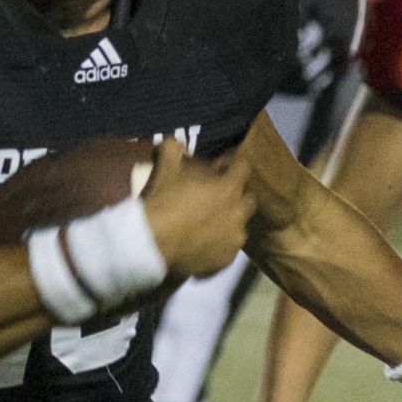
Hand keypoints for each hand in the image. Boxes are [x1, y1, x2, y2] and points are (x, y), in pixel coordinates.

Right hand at [142, 138, 253, 282]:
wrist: (153, 245)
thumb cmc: (163, 203)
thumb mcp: (165, 170)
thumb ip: (172, 150)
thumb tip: (173, 140)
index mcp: (229, 188)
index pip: (244, 168)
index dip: (233, 165)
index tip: (222, 167)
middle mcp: (238, 213)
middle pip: (249, 200)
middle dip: (237, 197)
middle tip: (219, 197)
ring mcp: (233, 240)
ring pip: (240, 227)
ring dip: (230, 223)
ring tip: (210, 225)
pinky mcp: (225, 261)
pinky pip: (227, 251)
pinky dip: (218, 247)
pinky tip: (203, 247)